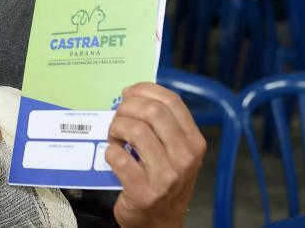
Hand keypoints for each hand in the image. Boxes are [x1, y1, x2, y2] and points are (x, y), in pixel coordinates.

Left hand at [105, 83, 205, 227]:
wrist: (159, 222)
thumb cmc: (163, 180)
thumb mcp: (174, 152)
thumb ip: (162, 125)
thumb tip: (133, 93)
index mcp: (194, 142)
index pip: (172, 101)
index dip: (144, 90)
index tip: (128, 93)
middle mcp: (185, 158)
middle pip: (152, 112)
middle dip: (126, 108)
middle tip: (117, 117)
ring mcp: (167, 177)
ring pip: (135, 131)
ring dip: (116, 128)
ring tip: (114, 137)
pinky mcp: (144, 192)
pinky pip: (118, 158)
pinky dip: (109, 152)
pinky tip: (113, 156)